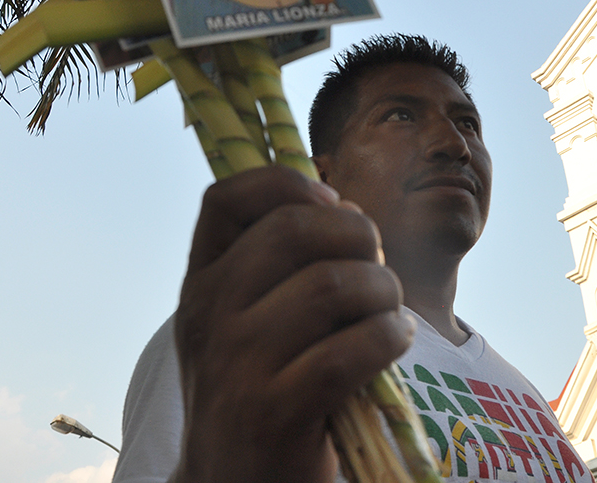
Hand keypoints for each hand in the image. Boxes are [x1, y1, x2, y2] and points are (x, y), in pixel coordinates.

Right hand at [173, 167, 414, 482]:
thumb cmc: (264, 390)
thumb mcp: (250, 322)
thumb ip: (281, 264)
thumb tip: (340, 202)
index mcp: (202, 284)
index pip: (226, 199)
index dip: (287, 184)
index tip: (332, 206)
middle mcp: (209, 316)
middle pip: (294, 230)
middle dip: (358, 237)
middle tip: (377, 268)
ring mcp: (237, 365)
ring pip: (332, 285)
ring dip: (383, 292)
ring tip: (389, 313)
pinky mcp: (273, 413)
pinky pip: (350, 349)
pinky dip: (388, 338)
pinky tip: (394, 344)